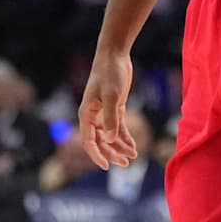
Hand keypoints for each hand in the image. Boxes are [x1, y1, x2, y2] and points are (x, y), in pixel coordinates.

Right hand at [79, 49, 137, 168]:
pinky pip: (118, 127)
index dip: (96, 155)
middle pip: (100, 141)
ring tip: (134, 155)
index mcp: (86, 114)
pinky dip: (125, 137)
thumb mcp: (112, 95)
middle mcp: (93, 116)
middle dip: (112, 154)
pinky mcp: (115, 107)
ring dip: (120, 147)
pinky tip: (133, 145)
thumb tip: (110, 140)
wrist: (114, 55)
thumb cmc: (110, 73)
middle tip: (126, 164)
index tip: (106, 166)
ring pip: (110, 136)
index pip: (88, 141)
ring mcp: (104, 112)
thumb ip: (111, 118)